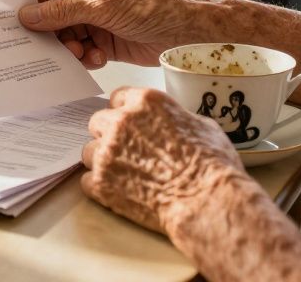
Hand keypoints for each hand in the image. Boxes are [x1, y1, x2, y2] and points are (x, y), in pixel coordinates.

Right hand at [18, 0, 219, 68]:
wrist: (189, 33)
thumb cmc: (154, 5)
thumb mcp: (102, 6)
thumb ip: (62, 11)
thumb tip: (27, 15)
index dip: (32, 2)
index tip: (18, 21)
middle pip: (53, 14)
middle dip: (51, 32)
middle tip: (49, 46)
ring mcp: (97, 19)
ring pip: (66, 36)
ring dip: (69, 48)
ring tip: (80, 54)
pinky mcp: (106, 41)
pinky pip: (82, 51)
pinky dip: (85, 58)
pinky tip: (97, 57)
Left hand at [80, 87, 243, 233]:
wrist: (207, 202)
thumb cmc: (213, 165)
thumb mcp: (202, 126)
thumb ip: (174, 119)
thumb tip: (172, 123)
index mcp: (146, 102)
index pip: (119, 97)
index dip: (125, 112)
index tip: (129, 123)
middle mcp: (121, 122)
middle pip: (98, 122)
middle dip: (109, 135)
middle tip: (126, 151)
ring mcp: (107, 152)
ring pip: (89, 151)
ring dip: (103, 161)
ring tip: (124, 175)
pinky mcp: (101, 182)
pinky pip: (87, 181)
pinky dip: (100, 187)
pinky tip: (119, 192)